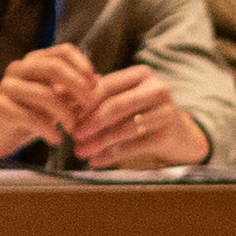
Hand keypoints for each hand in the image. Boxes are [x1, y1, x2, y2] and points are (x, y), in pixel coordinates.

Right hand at [0, 46, 92, 161]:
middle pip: (54, 67)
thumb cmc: (27, 117)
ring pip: (45, 94)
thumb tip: (100, 80)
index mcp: (34, 63)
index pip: (63, 51)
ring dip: (66, 114)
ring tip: (73, 129)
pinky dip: (49, 130)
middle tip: (90, 107)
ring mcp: (7, 86)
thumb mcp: (53, 103)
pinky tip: (56, 140)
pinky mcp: (0, 106)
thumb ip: (72, 92)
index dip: (83, 65)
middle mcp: (19, 69)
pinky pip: (31, 117)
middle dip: (79, 87)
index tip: (96, 85)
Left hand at [68, 62, 201, 167]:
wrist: (179, 134)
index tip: (67, 117)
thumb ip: (94, 96)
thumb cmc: (142, 113)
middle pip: (116, 106)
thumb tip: (56, 95)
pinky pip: (135, 146)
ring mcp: (166, 111)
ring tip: (81, 151)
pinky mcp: (169, 134)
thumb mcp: (121, 99)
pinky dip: (113, 155)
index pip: (106, 86)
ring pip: (125, 128)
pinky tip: (97, 161)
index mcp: (141, 75)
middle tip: (73, 135)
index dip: (84, 102)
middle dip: (91, 123)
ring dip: (99, 142)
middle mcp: (157, 88)